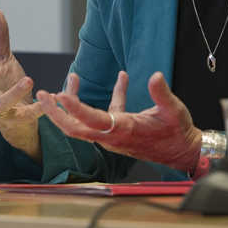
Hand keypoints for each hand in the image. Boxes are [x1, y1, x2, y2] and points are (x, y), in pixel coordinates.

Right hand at [0, 9, 41, 159]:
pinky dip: (38, 108)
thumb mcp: (3, 60)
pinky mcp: (18, 120)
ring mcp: (1, 111)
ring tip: (29, 80)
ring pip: (2, 105)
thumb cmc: (6, 86)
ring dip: (14, 93)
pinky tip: (51, 96)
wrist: (19, 120)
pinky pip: (27, 115)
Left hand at [36, 71, 202, 171]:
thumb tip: (154, 76)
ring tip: (70, 79)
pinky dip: (110, 97)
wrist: (184, 151)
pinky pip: (105, 115)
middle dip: (56, 113)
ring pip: (83, 122)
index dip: (75, 108)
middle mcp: (113, 135)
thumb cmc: (178, 133)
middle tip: (42, 94)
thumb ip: (161, 94)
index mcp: (124, 130)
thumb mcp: (174, 111)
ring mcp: (113, 135)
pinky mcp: (118, 131)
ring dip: (72, 104)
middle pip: (74, 128)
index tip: (60, 95)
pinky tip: (122, 77)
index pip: (93, 120)